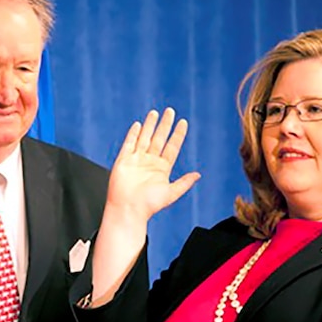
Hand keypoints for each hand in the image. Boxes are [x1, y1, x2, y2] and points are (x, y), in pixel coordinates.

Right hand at [107, 107, 199, 223]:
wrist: (128, 210)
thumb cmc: (148, 205)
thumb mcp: (171, 193)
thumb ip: (184, 183)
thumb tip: (198, 175)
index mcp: (162, 169)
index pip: (172, 147)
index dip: (178, 134)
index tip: (183, 123)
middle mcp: (150, 162)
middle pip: (159, 138)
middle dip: (165, 125)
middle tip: (170, 111)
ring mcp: (137, 160)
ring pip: (145, 138)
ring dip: (150, 125)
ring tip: (155, 113)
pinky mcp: (124, 160)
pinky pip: (129, 143)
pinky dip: (133, 134)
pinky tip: (138, 124)